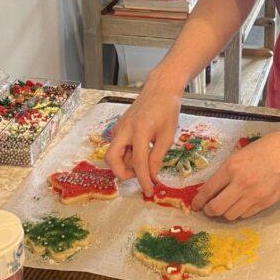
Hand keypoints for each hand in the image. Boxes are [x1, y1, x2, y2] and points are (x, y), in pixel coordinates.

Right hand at [104, 79, 182, 196]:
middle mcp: (125, 129)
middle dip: (122, 173)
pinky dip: (125, 153)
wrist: (160, 89)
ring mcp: (119, 126)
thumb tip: (152, 176)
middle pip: (111, 159)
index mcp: (140, 130)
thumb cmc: (167, 110)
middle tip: (138, 176)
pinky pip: (117, 145)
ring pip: (114, 153)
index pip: (138, 162)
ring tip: (145, 160)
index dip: (143, 180)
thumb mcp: (167, 135)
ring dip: (125, 163)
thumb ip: (157, 157)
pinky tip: (140, 151)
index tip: (148, 191)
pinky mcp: (119, 126)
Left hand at [191, 121, 279, 219]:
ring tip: (227, 205)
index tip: (196, 205)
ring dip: (225, 212)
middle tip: (208, 208)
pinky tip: (242, 203)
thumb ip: (227, 171)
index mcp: (231, 167)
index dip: (199, 201)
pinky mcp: (266, 203)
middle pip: (216, 208)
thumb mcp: (242, 153)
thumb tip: (212, 186)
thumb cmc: (269, 147)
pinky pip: (246, 214)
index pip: (208, 190)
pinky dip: (240, 211)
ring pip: (230, 215)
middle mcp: (240, 183)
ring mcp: (254, 195)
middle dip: (209, 210)